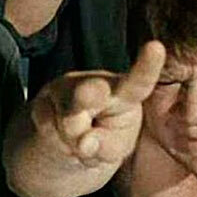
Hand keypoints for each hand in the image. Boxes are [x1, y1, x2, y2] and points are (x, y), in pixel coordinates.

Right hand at [30, 41, 165, 166]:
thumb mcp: (114, 149)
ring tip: (79, 144)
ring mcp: (65, 90)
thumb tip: (84, 142)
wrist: (63, 143)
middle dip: (90, 94)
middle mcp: (95, 83)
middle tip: (96, 94)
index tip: (156, 47)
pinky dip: (56, 144)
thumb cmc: (103, 139)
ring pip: (67, 120)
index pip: (138, 83)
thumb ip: (107, 147)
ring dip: (73, 140)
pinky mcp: (40, 103)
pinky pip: (47, 130)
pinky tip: (61, 139)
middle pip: (91, 91)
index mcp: (125, 93)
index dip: (147, 66)